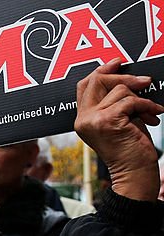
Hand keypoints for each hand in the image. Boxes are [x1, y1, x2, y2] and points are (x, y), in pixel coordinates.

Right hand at [74, 58, 163, 200]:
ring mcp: (92, 120)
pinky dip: (147, 106)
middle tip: (146, 81)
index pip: (84, 85)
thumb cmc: (130, 148)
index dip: (101, 70)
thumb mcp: (120, 120)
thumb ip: (114, 102)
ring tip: (149, 113)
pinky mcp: (107, 121)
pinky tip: (153, 116)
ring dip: (141, 99)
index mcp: (82, 119)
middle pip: (98, 80)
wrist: (133, 171)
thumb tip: (126, 77)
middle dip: (125, 77)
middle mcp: (83, 119)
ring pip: (120, 90)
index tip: (118, 63)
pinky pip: (131, 101)